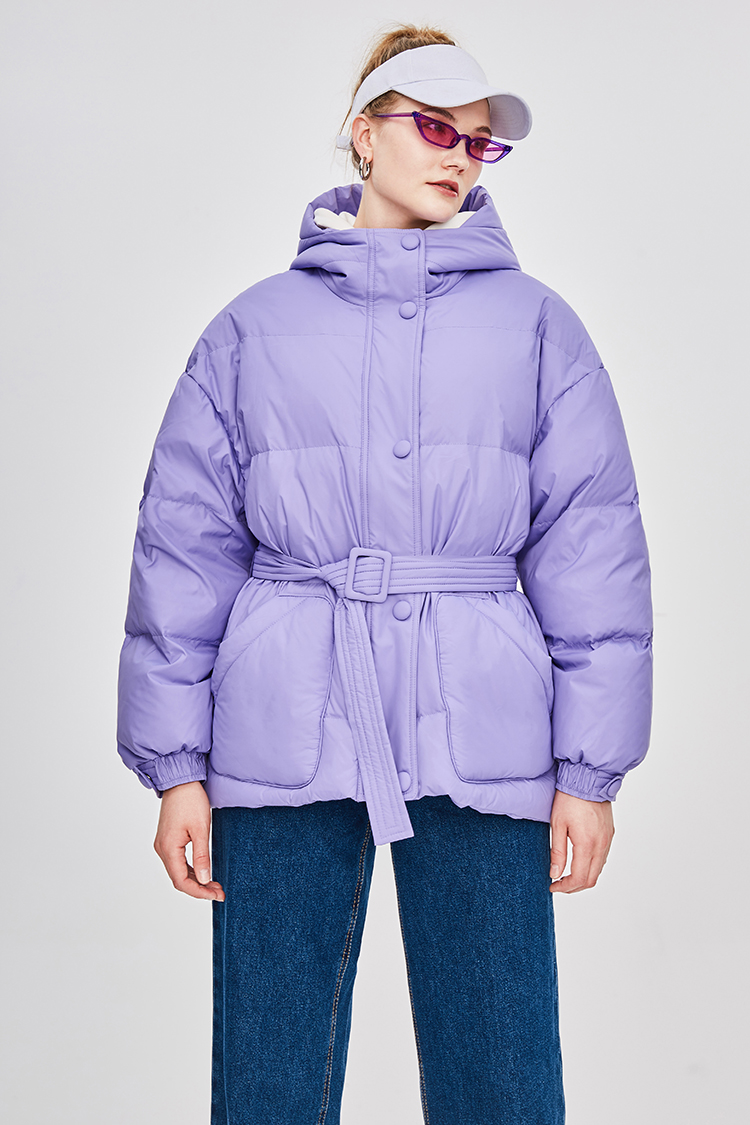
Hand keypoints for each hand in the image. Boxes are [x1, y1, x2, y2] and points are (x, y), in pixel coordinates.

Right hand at [153, 780, 224, 900]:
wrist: (180, 781)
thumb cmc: (190, 800)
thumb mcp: (200, 829)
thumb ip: (202, 856)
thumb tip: (204, 879)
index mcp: (168, 848)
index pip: (181, 881)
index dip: (199, 892)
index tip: (216, 895)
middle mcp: (162, 849)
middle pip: (178, 879)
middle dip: (199, 888)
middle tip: (219, 891)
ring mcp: (163, 844)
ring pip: (178, 871)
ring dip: (195, 879)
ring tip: (214, 884)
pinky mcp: (168, 839)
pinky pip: (177, 861)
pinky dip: (190, 869)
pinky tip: (203, 871)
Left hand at [549, 789, 614, 892]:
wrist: (588, 778)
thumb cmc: (570, 798)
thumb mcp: (557, 825)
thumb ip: (557, 852)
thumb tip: (555, 874)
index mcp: (587, 844)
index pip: (579, 878)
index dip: (565, 887)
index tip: (553, 886)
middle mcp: (601, 845)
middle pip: (591, 879)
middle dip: (574, 887)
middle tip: (559, 884)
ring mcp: (608, 840)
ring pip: (599, 870)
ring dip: (584, 877)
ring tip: (566, 874)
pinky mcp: (610, 834)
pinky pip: (603, 857)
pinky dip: (591, 866)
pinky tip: (579, 861)